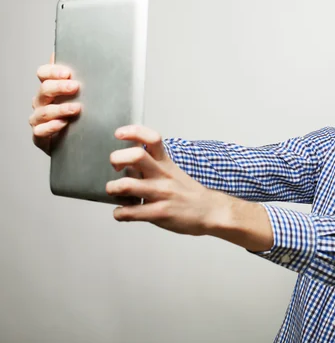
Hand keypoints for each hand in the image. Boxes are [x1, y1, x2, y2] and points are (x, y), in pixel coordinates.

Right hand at [30, 53, 80, 154]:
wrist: (77, 141)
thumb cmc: (80, 114)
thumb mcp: (86, 94)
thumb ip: (85, 76)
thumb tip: (92, 56)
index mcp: (49, 88)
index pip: (43, 73)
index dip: (52, 71)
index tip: (68, 73)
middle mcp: (41, 102)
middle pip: (44, 89)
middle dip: (59, 87)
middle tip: (75, 87)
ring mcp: (39, 119)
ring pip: (43, 111)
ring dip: (60, 109)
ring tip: (76, 108)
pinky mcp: (40, 136)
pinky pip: (40, 131)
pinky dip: (51, 127)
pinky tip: (63, 124)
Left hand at [107, 124, 226, 235]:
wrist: (211, 211)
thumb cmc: (188, 192)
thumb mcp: (173, 171)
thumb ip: (150, 166)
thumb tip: (126, 164)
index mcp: (166, 163)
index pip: (152, 138)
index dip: (133, 132)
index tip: (119, 134)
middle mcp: (162, 175)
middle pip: (136, 156)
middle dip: (116, 159)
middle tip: (116, 167)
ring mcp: (161, 194)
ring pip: (127, 185)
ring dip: (112, 188)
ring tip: (114, 191)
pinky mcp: (159, 213)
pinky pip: (130, 212)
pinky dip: (119, 213)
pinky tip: (122, 212)